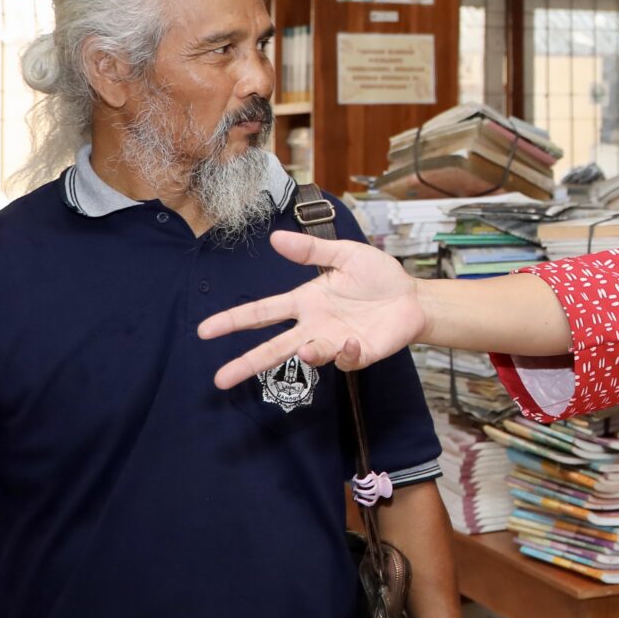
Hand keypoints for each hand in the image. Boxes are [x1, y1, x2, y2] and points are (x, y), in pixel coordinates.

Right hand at [198, 231, 426, 390]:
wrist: (413, 296)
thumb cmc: (378, 276)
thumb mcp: (344, 254)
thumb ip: (311, 250)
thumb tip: (276, 238)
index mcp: (305, 302)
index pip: (262, 313)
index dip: (234, 320)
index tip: (205, 330)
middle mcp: (315, 326)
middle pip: (274, 348)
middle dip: (247, 363)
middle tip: (221, 379)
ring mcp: (336, 341)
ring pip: (310, 355)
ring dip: (307, 354)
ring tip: (305, 349)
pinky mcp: (359, 352)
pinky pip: (345, 358)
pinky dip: (345, 353)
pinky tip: (350, 340)